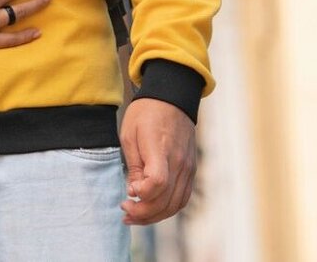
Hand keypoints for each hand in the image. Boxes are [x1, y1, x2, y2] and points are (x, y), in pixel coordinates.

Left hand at [120, 97, 195, 224]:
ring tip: (135, 215)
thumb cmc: (146, 114)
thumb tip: (135, 192)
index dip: (143, 194)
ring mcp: (188, 168)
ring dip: (155, 216)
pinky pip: (182, 198)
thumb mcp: (130, 135)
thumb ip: (134, 166)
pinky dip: (167, 208)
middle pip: (166, 200)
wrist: (172, 99)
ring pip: (176, 204)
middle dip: (143, 213)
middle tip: (125, 211)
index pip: (158, 182)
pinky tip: (152, 209)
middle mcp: (179, 163)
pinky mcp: (191, 171)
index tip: (128, 191)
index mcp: (161, 149)